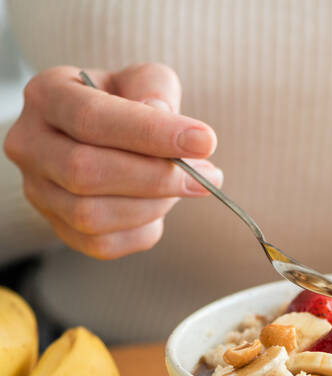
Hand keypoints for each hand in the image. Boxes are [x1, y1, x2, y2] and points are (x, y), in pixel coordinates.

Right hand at [3, 64, 221, 258]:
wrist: (103, 141)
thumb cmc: (126, 107)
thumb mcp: (143, 81)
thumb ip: (154, 90)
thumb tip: (162, 117)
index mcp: (47, 96)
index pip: (92, 119)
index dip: (152, 133)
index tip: (204, 142)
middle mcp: (30, 145)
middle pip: (85, 173)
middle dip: (156, 178)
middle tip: (208, 177)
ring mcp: (40, 192)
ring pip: (92, 216)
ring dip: (153, 206)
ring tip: (185, 187)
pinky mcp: (60, 229)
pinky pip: (103, 245)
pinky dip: (143, 230)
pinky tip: (159, 208)